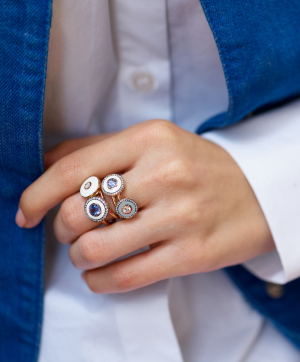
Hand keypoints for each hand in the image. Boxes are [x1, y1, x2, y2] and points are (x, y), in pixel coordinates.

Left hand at [16, 120, 274, 292]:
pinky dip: (98, 281)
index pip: (73, 169)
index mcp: (149, 139)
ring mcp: (180, 216)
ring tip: (88, 251)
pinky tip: (100, 274)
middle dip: (61, 228)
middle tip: (71, 229)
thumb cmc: (198, 167)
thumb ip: (100, 148)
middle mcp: (164, 174)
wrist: (259, 193)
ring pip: (95, 248)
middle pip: (77, 211)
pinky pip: (123, 277)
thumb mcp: (154, 142)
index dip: (37, 194)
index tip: (25, 212)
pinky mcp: (192, 254)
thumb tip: (48, 163)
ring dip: (79, 256)